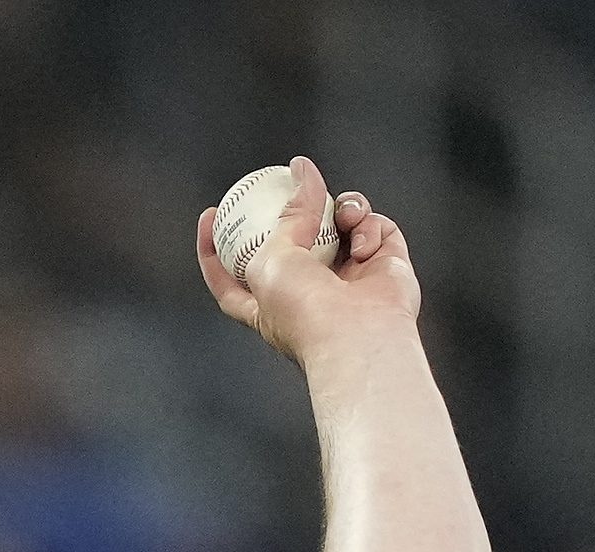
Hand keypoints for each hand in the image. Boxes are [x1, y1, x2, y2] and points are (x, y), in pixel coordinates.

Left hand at [200, 156, 418, 361]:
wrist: (359, 335)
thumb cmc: (305, 313)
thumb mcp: (271, 259)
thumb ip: (286, 215)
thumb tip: (301, 172)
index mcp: (266, 304)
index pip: (229, 277)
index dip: (215, 248)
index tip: (210, 215)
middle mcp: (308, 291)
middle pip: (294, 239)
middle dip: (293, 211)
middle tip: (289, 183)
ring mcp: (348, 277)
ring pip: (340, 222)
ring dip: (341, 209)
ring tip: (341, 216)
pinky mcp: (384, 265)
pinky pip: (375, 227)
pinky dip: (368, 228)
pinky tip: (363, 246)